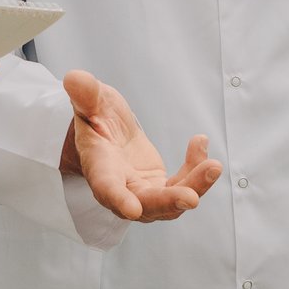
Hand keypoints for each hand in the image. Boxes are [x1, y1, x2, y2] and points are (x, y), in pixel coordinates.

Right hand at [58, 70, 220, 222]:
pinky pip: (184, 185)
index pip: (106, 188)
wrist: (105, 132)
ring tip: (214, 166)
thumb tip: (74, 78)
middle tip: (191, 198)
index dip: (118, 199)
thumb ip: (85, 95)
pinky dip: (196, 169)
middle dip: (169, 201)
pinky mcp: (161, 188)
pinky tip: (200, 142)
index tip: (132, 210)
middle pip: (146, 205)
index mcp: (100, 169)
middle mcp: (122, 188)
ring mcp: (143, 192)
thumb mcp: (90, 102)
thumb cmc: (95, 118)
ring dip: (195, 187)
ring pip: (171, 202)